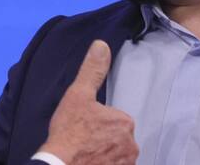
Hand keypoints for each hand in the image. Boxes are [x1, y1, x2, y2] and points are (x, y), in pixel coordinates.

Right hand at [38, 40, 137, 164]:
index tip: (84, 128)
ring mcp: (125, 164)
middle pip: (117, 138)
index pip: (114, 120)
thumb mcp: (77, 96)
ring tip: (85, 154)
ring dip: (104, 155)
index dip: (98, 123)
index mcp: (124, 122)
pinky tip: (89, 162)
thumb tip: (101, 46)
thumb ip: (92, 71)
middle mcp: (131, 145)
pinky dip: (104, 164)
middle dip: (103, 140)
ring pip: (116, 155)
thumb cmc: (68, 134)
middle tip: (83, 142)